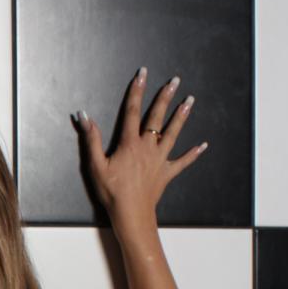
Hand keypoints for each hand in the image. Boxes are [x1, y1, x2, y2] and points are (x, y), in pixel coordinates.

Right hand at [74, 67, 208, 227]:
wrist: (131, 214)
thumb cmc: (112, 192)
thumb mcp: (95, 165)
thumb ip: (91, 139)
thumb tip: (84, 116)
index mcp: (130, 144)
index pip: (133, 111)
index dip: (137, 91)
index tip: (142, 74)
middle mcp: (148, 147)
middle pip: (157, 117)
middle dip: (165, 97)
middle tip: (175, 81)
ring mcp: (160, 160)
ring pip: (173, 133)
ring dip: (182, 116)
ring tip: (190, 100)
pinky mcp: (166, 173)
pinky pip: (183, 162)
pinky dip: (193, 154)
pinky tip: (203, 146)